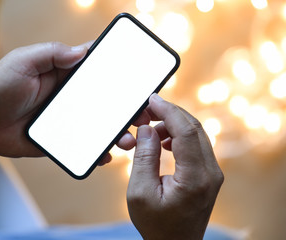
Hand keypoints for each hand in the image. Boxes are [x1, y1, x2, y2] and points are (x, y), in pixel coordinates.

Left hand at [0, 42, 136, 159]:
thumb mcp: (23, 62)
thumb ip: (52, 54)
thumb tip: (83, 51)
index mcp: (65, 76)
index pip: (97, 71)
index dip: (119, 72)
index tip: (140, 78)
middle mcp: (71, 97)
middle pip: (106, 101)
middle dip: (127, 107)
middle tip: (144, 114)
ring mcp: (68, 119)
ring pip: (100, 126)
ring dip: (117, 132)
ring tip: (128, 139)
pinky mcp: (61, 139)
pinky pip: (84, 146)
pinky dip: (97, 151)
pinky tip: (105, 155)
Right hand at [127, 94, 223, 239]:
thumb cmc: (157, 225)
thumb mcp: (140, 193)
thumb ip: (144, 158)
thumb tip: (147, 129)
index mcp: (195, 178)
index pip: (185, 131)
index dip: (168, 111)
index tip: (152, 100)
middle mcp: (211, 173)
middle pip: (194, 128)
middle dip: (169, 114)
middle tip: (146, 111)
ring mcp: (213, 173)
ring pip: (196, 134)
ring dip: (173, 124)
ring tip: (150, 129)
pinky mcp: (209, 174)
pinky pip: (196, 144)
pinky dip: (179, 136)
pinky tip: (163, 141)